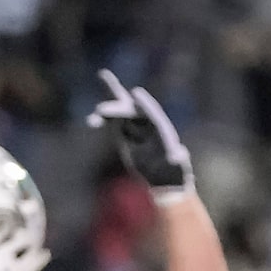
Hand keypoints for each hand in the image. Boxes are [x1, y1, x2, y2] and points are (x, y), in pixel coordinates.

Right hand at [86, 70, 192, 199]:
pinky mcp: (122, 132)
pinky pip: (110, 123)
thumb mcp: (178, 166)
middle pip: (133, 113)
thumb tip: (179, 155)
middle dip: (118, 110)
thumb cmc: (174, 172)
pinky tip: (90, 121)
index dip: (145, 105)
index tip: (136, 93)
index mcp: (162, 131)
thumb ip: (177, 159)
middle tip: (101, 110)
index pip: (153, 116)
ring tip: (95, 113)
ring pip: (119, 113)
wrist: (162, 176)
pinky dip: (100, 121)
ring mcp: (134, 126)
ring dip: (107, 111)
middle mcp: (148, 124)